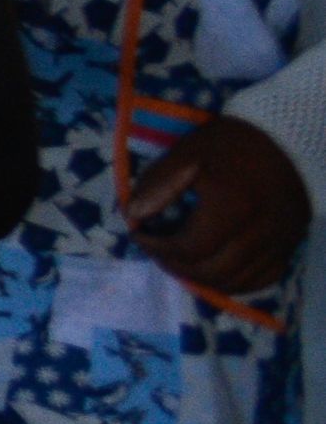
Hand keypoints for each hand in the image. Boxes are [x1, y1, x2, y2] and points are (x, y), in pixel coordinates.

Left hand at [132, 115, 311, 294]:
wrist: (284, 141)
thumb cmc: (230, 144)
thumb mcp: (188, 153)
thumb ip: (159, 185)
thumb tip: (133, 215)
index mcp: (232, 208)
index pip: (188, 249)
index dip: (156, 247)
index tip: (138, 234)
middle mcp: (259, 233)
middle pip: (211, 272)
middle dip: (174, 266)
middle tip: (155, 250)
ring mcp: (278, 244)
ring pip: (235, 282)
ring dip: (201, 278)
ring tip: (178, 260)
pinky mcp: (289, 246)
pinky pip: (261, 279)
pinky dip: (233, 282)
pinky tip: (214, 267)